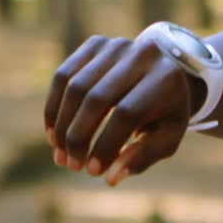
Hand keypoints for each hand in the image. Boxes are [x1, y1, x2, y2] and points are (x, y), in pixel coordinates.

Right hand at [43, 34, 194, 185]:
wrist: (169, 71)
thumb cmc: (168, 112)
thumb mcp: (166, 138)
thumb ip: (142, 157)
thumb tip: (110, 178)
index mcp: (166, 79)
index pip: (127, 113)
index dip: (106, 144)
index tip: (94, 171)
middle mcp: (141, 55)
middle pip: (97, 99)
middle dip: (79, 137)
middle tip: (72, 165)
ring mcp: (116, 45)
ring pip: (75, 87)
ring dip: (62, 125)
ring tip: (61, 155)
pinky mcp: (95, 44)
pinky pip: (64, 75)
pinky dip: (54, 106)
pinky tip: (53, 133)